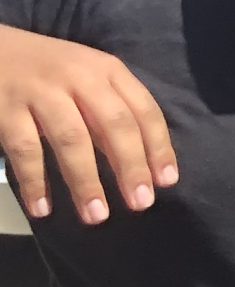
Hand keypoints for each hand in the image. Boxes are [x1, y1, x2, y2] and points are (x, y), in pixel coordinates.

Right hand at [0, 26, 176, 225]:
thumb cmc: (49, 70)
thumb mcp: (88, 79)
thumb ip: (111, 114)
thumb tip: (142, 166)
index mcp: (107, 70)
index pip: (144, 110)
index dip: (158, 147)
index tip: (167, 182)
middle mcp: (79, 77)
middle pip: (114, 124)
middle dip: (131, 166)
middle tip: (140, 204)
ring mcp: (41, 91)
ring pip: (71, 139)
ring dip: (85, 180)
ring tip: (96, 216)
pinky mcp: (5, 108)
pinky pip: (24, 149)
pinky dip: (34, 181)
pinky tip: (43, 208)